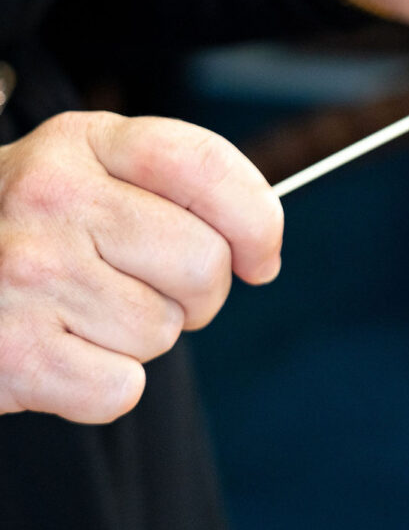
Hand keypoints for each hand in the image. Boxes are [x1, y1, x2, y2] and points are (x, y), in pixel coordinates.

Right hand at [0, 111, 282, 422]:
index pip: (204, 165)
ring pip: (164, 330)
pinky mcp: (11, 353)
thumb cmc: (33, 226)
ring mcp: (26, 273)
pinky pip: (122, 387)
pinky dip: (104, 385)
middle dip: (200, 291)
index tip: (262, 255)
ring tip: (87, 312)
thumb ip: (174, 187)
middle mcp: (50, 197)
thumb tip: (261, 250)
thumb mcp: (88, 171)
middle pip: (203, 261)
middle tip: (154, 288)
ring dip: (142, 335)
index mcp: (83, 142)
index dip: (257, 217)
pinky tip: (62, 352)